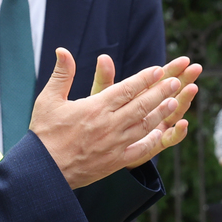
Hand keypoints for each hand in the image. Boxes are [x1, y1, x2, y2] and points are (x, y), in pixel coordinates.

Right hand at [31, 51, 200, 189]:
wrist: (44, 171)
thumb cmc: (44, 133)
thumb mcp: (49, 100)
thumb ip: (62, 75)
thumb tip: (62, 50)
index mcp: (96, 107)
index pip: (127, 89)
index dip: (145, 78)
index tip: (158, 69)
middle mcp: (110, 124)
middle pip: (142, 105)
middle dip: (161, 92)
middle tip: (176, 82)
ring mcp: (115, 144)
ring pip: (145, 125)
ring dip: (161, 113)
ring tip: (175, 102)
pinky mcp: (116, 161)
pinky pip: (140, 150)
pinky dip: (153, 140)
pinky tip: (161, 133)